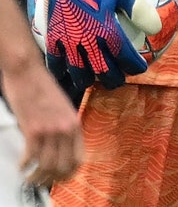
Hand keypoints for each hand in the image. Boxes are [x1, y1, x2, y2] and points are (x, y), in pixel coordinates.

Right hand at [2, 51, 83, 185]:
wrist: (28, 72)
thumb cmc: (43, 87)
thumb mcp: (62, 107)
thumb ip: (63, 125)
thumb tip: (59, 145)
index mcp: (75, 123)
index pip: (79, 158)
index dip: (70, 173)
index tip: (60, 178)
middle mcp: (66, 128)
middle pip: (63, 166)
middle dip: (53, 179)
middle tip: (43, 182)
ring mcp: (50, 130)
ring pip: (48, 166)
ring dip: (37, 177)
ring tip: (30, 178)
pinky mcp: (33, 129)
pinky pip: (31, 157)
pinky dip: (25, 165)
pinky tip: (22, 166)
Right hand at [24, 0, 159, 90]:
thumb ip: (140, 10)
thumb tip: (156, 28)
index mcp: (106, 28)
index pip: (124, 57)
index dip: (134, 66)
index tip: (141, 69)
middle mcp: (87, 39)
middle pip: (102, 71)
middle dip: (113, 79)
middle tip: (119, 80)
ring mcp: (67, 42)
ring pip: (79, 73)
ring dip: (89, 80)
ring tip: (96, 81)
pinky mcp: (52, 39)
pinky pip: (55, 64)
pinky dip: (62, 73)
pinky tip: (68, 74)